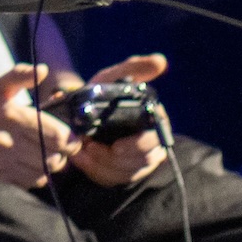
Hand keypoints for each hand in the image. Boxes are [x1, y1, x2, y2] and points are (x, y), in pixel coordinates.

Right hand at [0, 65, 71, 185]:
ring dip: (50, 165)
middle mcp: (9, 139)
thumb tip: (43, 70)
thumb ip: (20, 76)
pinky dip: (36, 176)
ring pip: (45, 171)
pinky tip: (29, 165)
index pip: (57, 134)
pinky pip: (30, 182)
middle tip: (59, 146)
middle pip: (55, 155)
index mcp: (12, 114)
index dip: (69, 136)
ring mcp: (2, 161)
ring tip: (44, 155)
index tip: (69, 134)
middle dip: (62, 152)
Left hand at [60, 54, 170, 187]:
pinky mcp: (123, 172)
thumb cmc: (101, 93)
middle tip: (90, 147)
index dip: (137, 147)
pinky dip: (95, 171)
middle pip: (142, 162)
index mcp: (154, 121)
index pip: (156, 141)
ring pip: (127, 173)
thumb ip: (133, 69)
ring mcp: (139, 160)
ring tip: (82, 150)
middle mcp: (153, 143)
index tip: (116, 147)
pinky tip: (80, 159)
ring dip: (101, 165)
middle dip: (114, 158)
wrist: (81, 110)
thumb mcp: (113, 78)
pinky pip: (113, 180)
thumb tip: (161, 61)